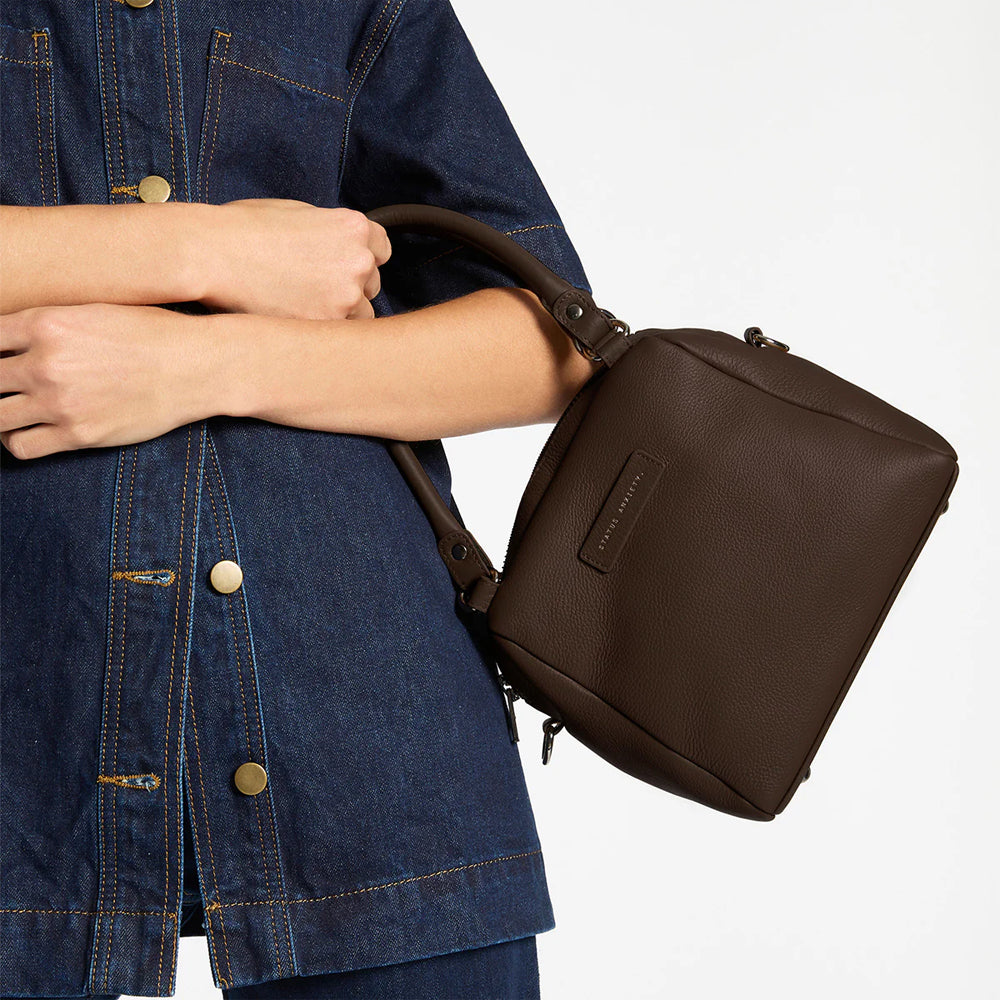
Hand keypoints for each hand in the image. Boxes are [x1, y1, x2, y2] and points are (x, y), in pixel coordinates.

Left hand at [0, 303, 215, 459]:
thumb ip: (49, 323)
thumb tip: (16, 336)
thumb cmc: (153, 334)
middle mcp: (44, 363)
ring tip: (11, 408)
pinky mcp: (78, 434)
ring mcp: (60, 402)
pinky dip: (14, 440)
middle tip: (7, 384)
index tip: (2, 357)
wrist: (196, 367)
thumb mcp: (95, 311)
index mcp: (46, 324)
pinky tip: (27, 430)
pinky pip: (21, 446)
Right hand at [202, 198, 391, 319]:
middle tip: (315, 287)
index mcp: (354, 227)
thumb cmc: (245, 230)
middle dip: (350, 287)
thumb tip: (342, 246)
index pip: (382, 250)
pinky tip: (296, 318)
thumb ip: (330, 233)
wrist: (213, 254)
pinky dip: (321, 330)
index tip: (346, 265)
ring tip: (302, 304)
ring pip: (361, 315)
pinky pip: (339, 336)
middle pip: (372, 284)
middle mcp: (358, 261)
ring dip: (340, 313)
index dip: (362, 258)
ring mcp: (346, 297)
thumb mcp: (298, 214)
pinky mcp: (326, 325)